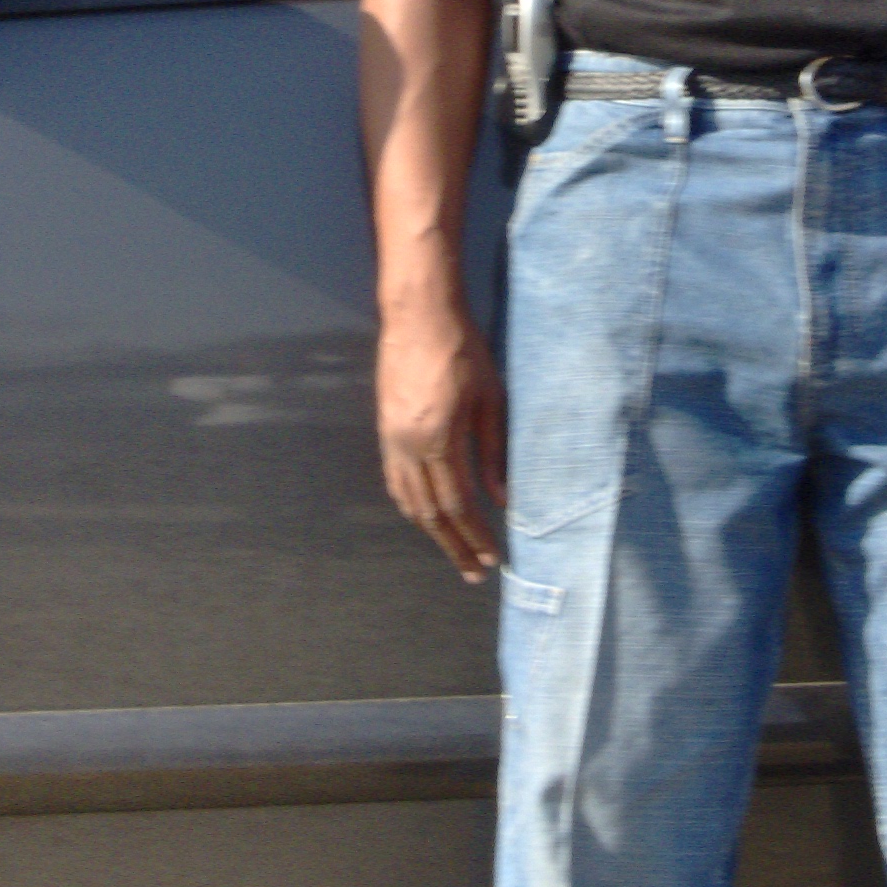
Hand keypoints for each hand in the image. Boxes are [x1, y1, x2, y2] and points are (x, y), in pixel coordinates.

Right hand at [376, 303, 506, 582]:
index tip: (492, 557)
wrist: (418, 315)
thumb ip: (494, 452)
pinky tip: (425, 517)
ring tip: (453, 552)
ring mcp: (390, 439)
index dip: (475, 534)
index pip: (459, 503)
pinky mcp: (384, 429)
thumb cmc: (463, 350)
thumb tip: (502, 498)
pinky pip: (395, 480)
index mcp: (438, 438)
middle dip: (453, 544)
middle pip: (430, 511)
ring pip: (408, 500)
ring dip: (431, 531)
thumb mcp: (491, 399)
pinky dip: (411, 506)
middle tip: (473, 571)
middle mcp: (408, 445)